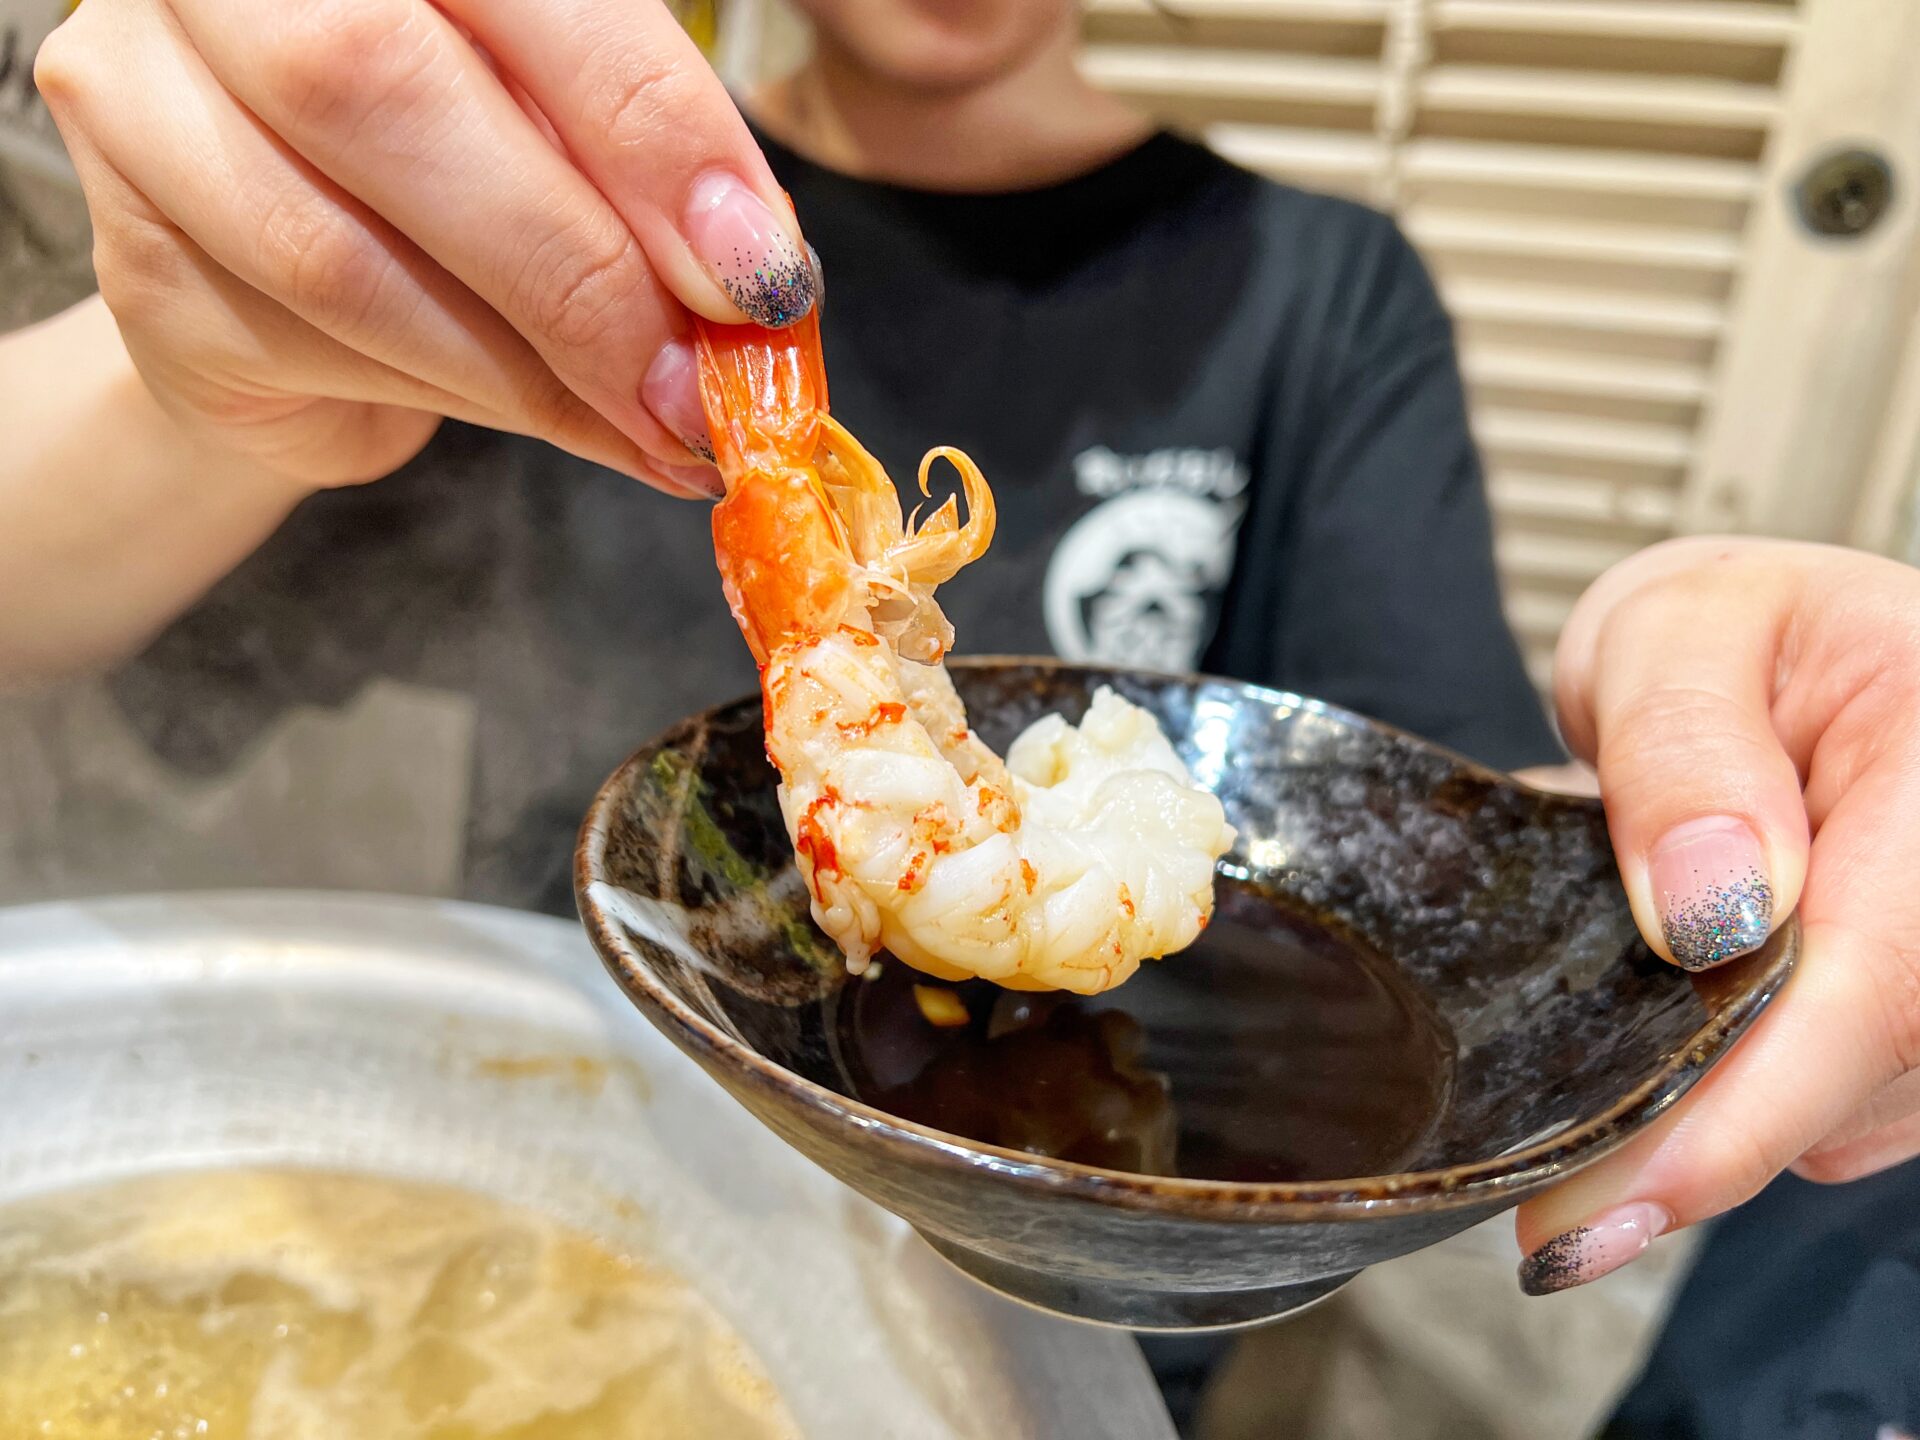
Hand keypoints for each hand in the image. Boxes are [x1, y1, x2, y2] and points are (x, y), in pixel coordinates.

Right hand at [33, 0, 815, 495]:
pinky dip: (468, 400)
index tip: (758, 270)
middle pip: (381, 85)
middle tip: (697, 384)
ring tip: (654, 424)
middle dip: (576, 264)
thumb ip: (639, 169)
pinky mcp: (135, 260)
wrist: (300, 288)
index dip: (644, 124)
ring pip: (337, 248)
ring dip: (529, 365)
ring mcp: (141, 102)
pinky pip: (311, 343)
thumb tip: (755, 280)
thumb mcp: (569, 131)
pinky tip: (569, 424)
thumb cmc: (465, 168)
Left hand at [1514, 537, 1919, 1292]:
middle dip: (1694, 1133)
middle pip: (1857, 1077)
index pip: (1876, 984)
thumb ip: (1683, 743)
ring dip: (1706, 1104)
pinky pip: (1832, 1107)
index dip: (1742, 1113)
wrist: (1791, 655)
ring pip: (1844, 1114)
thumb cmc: (1738, 635)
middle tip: (1551, 1177)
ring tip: (1610, 1012)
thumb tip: (1709, 908)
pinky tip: (1671, 1027)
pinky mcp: (1918, 1030)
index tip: (1602, 1208)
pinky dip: (1731, 1092)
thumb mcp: (1679, 629)